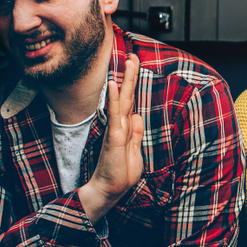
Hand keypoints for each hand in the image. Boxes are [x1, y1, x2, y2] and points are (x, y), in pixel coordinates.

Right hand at [79, 54, 144, 222]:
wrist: (109, 191)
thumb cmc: (120, 173)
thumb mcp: (135, 151)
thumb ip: (135, 134)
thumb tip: (137, 116)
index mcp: (126, 128)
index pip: (130, 101)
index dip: (133, 85)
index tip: (135, 67)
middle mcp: (119, 125)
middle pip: (127, 96)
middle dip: (131, 76)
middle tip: (134, 56)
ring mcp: (116, 130)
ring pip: (122, 100)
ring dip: (125, 81)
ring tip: (128, 62)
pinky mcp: (113, 138)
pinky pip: (114, 115)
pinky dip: (114, 99)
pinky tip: (113, 85)